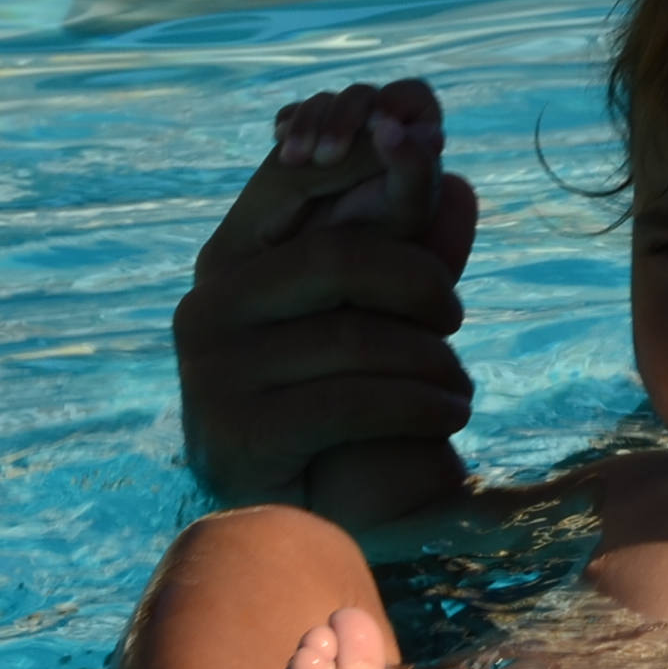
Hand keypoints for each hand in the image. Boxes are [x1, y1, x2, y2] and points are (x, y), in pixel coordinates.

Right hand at [174, 80, 481, 525]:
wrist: (307, 516)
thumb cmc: (346, 399)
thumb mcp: (381, 311)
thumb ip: (411, 249)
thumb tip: (457, 182)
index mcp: (232, 258)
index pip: (292, 176)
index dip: (364, 156)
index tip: (429, 152)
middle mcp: (209, 305)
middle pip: (337, 256)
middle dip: (419, 282)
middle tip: (455, 318)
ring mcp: (214, 370)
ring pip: (353, 336)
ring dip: (430, 362)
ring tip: (458, 388)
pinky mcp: (237, 433)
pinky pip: (350, 402)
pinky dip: (416, 406)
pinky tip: (446, 416)